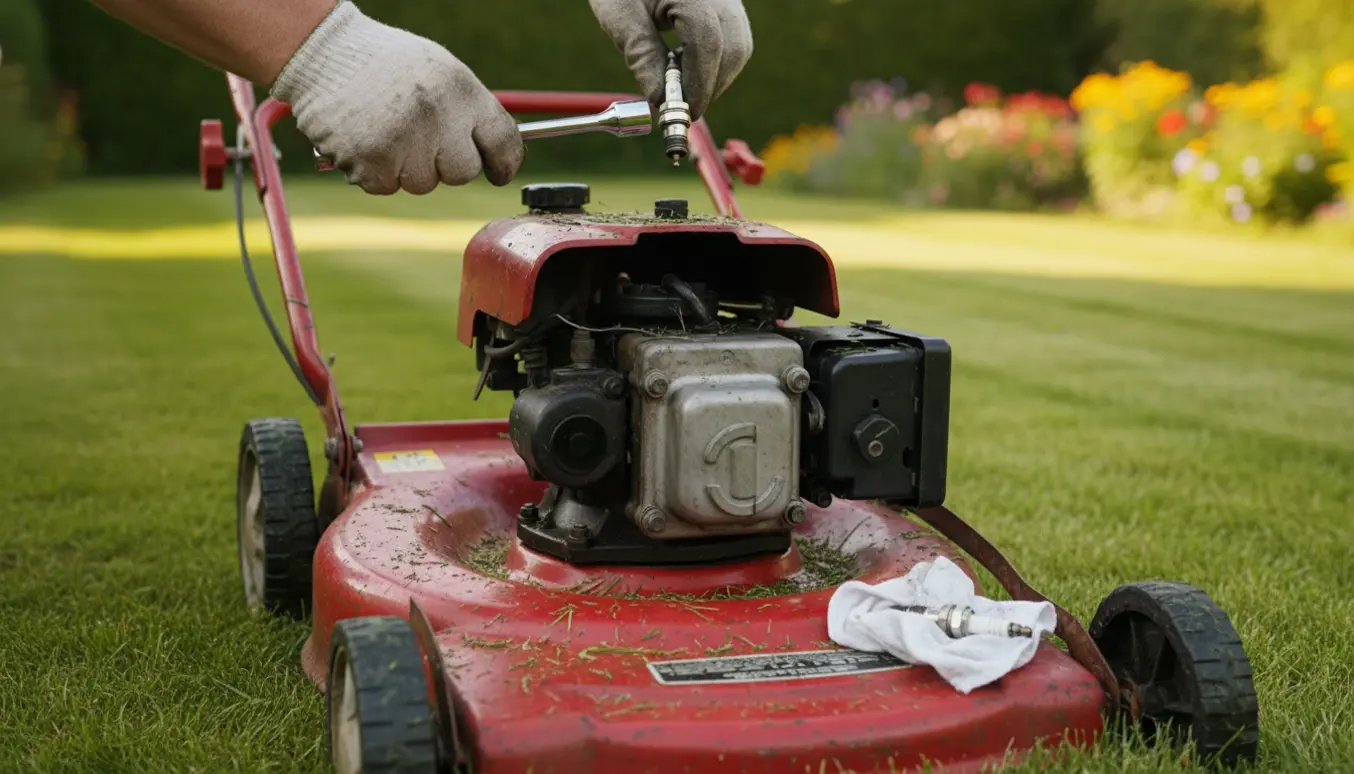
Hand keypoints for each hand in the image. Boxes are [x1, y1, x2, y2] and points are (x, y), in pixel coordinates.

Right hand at [270, 2, 523, 194]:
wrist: (321, 50)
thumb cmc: (382, 62)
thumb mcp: (438, 70)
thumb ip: (467, 111)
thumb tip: (495, 157)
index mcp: (461, 89)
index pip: (503, 141)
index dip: (505, 163)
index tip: (499, 173)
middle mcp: (438, 116)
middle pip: (463, 173)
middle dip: (445, 164)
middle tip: (420, 140)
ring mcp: (405, 142)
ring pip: (423, 184)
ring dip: (406, 168)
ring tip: (384, 130)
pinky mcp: (371, 162)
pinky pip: (386, 187)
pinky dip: (374, 172)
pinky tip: (364, 139)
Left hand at [588, 0, 752, 118]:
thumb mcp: (620, 15)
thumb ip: (642, 57)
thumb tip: (661, 101)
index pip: (708, 43)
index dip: (699, 84)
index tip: (684, 110)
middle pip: (733, 47)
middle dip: (711, 84)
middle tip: (684, 105)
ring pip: (739, 44)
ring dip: (717, 74)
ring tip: (682, 83)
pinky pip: (735, 34)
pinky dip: (718, 58)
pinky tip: (689, 62)